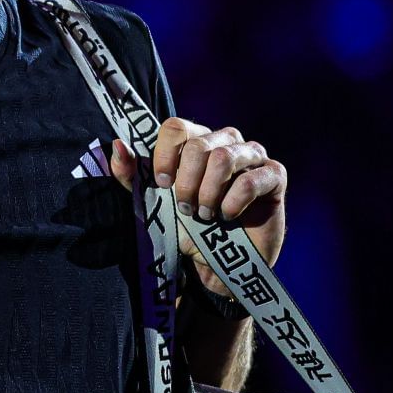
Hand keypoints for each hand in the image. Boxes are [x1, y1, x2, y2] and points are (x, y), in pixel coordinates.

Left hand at [106, 117, 287, 296]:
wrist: (217, 265)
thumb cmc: (186, 229)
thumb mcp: (152, 204)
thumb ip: (132, 176)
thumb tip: (117, 145)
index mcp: (195, 141)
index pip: (176, 127)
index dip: (165, 155)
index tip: (161, 184)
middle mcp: (226, 141)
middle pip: (199, 144)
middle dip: (186, 182)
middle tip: (186, 209)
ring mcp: (253, 156)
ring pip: (224, 157)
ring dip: (208, 192)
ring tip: (206, 215)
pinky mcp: (275, 176)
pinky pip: (251, 179)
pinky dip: (232, 202)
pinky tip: (228, 216)